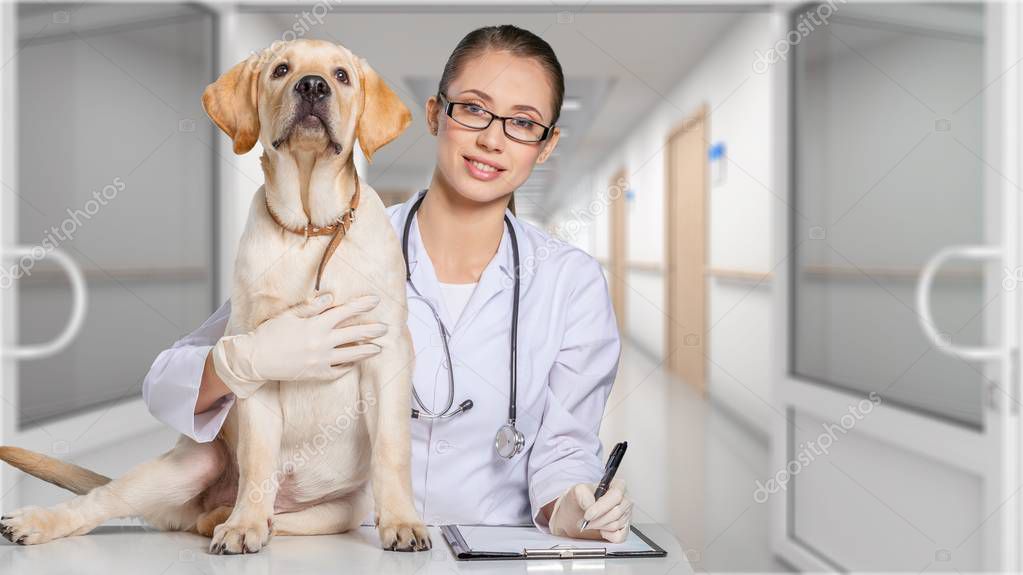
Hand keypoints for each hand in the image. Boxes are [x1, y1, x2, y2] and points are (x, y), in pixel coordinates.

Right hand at [211, 292, 385, 397]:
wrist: (255, 359)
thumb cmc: (269, 334)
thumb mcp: (289, 315)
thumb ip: (312, 307)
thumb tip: (331, 297)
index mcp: (316, 325)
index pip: (345, 312)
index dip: (362, 305)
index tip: (376, 301)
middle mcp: (322, 343)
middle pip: (354, 334)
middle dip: (372, 330)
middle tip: (385, 328)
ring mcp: (321, 361)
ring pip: (351, 355)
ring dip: (366, 351)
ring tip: (378, 349)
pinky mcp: (316, 374)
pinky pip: (338, 371)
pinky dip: (348, 366)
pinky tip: (354, 363)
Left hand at [548, 478, 632, 542]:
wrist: (576, 516)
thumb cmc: (580, 501)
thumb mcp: (577, 491)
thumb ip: (583, 494)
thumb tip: (591, 505)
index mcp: (617, 486)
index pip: (616, 495)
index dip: (601, 507)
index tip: (588, 515)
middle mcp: (624, 500)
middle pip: (616, 512)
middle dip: (597, 519)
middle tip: (585, 520)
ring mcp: (626, 515)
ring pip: (616, 525)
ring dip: (599, 526)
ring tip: (590, 523)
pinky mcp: (624, 530)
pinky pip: (619, 537)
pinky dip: (607, 536)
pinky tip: (601, 530)